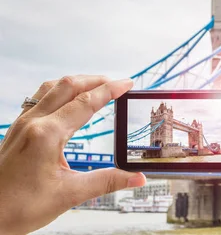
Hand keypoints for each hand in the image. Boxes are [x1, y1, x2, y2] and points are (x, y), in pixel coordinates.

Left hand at [0, 75, 145, 234]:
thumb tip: (137, 179)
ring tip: (96, 86)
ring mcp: (22, 124)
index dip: (110, 90)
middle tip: (117, 84)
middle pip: (68, 86)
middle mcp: (33, 123)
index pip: (85, 103)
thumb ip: (106, 182)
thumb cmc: (17, 207)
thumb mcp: (68, 195)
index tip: (127, 84)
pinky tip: (67, 101)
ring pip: (51, 88)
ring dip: (76, 83)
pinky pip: (39, 98)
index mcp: (46, 135)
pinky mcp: (17, 129)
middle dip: (95, 80)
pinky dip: (59, 91)